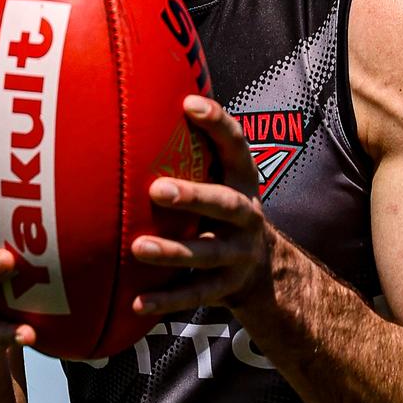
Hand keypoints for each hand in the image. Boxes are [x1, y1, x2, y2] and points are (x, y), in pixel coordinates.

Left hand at [131, 96, 274, 314]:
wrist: (265, 271)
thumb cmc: (222, 207)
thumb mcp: (220, 177)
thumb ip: (194, 149)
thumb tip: (141, 101)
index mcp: (243, 180)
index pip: (236, 144)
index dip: (217, 122)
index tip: (188, 103)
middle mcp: (248, 215)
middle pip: (225, 204)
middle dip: (193, 196)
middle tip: (157, 189)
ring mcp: (239, 255)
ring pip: (207, 254)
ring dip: (173, 251)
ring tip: (138, 248)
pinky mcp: (226, 289)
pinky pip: (194, 295)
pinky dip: (165, 300)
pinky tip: (136, 302)